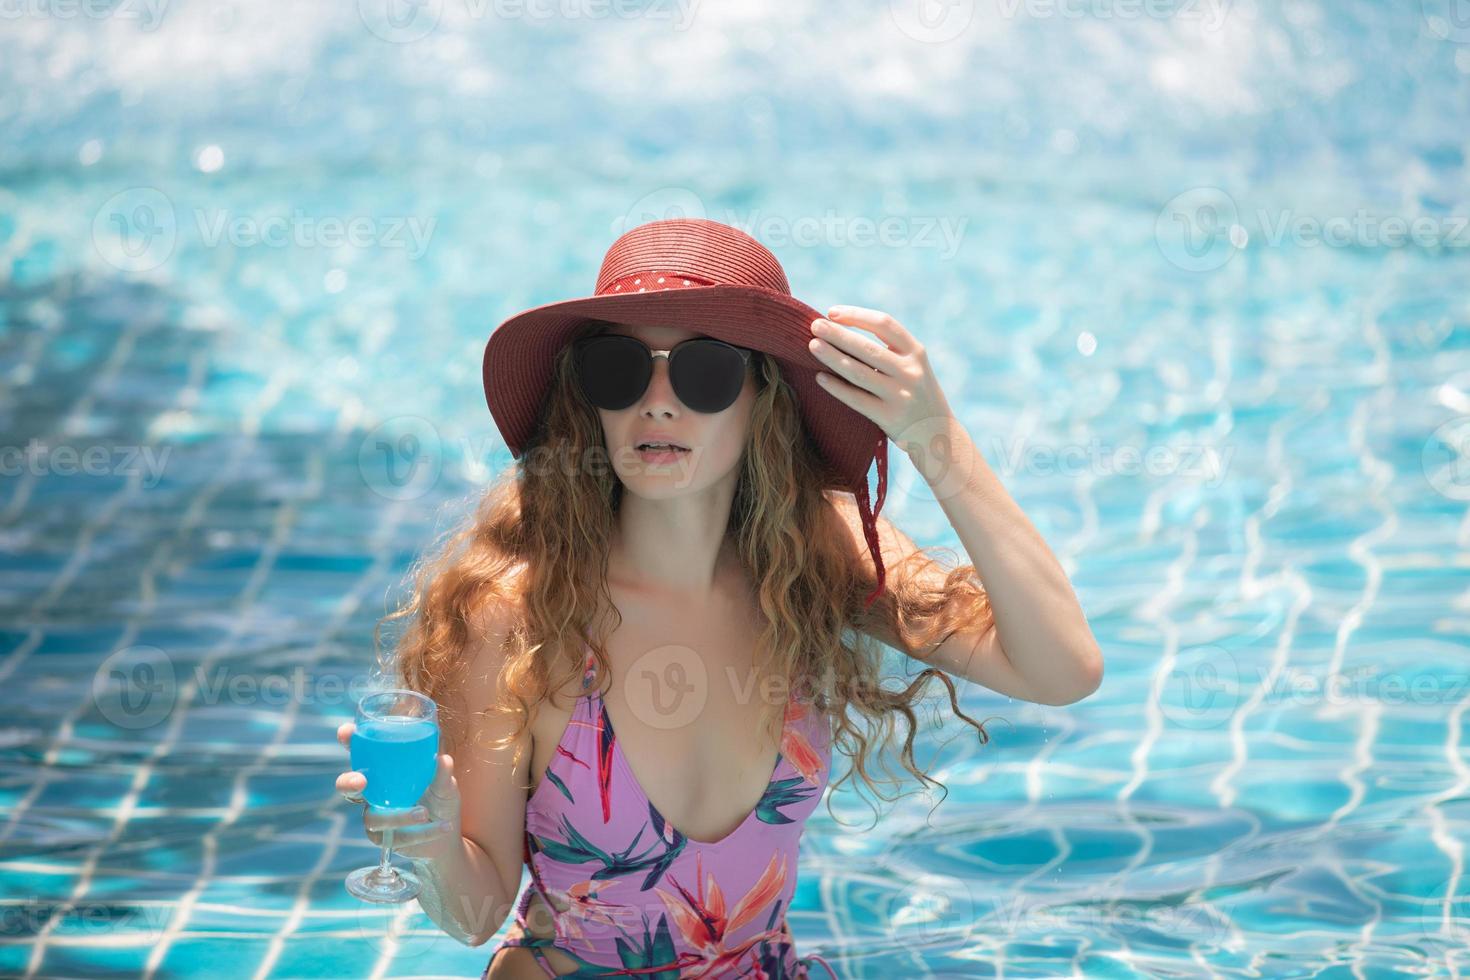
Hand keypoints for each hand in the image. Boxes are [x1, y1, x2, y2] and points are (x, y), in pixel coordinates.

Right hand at [336, 721, 461, 859]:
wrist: (447, 836)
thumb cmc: (441, 800)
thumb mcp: (446, 785)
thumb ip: (442, 774)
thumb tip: (444, 759)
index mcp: (384, 771)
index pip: (361, 753)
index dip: (349, 742)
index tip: (345, 732)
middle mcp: (373, 792)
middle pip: (347, 786)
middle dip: (348, 782)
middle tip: (361, 781)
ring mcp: (376, 817)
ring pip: (373, 818)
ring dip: (399, 816)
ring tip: (424, 813)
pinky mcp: (384, 839)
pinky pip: (396, 837)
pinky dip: (422, 832)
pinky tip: (443, 826)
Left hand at [807, 305, 953, 442]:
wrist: (937, 433)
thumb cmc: (915, 394)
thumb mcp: (912, 366)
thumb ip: (889, 351)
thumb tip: (840, 330)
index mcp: (916, 352)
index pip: (884, 324)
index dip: (857, 315)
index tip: (832, 312)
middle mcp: (910, 371)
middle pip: (868, 347)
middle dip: (838, 334)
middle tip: (814, 325)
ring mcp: (900, 395)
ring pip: (859, 372)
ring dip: (833, 357)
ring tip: (813, 345)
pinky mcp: (889, 417)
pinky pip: (856, 399)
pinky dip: (836, 387)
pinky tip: (819, 377)